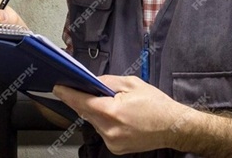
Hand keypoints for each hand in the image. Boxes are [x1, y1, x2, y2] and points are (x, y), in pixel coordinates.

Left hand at [53, 75, 194, 153]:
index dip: (68, 94)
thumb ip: (108, 82)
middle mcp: (109, 130)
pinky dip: (104, 122)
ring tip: (109, 103)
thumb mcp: (131, 83)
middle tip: (83, 89)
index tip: (58, 87)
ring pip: (94, 122)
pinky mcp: (115, 148)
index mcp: (112, 112)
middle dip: (83, 100)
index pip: (82, 102)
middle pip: (86, 113)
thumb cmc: (155, 103)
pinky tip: (115, 115)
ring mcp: (112, 142)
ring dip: (95, 112)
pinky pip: (102, 131)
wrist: (173, 127)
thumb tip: (92, 82)